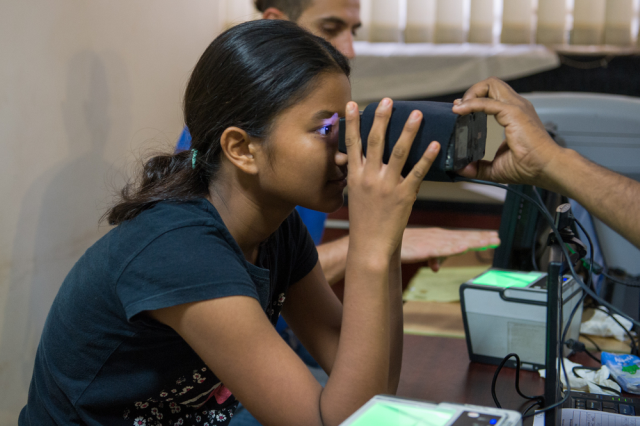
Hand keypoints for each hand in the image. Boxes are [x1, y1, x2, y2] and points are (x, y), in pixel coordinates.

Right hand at [345, 99, 440, 259]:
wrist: (369, 244)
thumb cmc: (363, 219)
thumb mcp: (354, 193)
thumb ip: (358, 174)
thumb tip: (359, 157)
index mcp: (355, 175)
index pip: (352, 143)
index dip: (352, 122)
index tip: (352, 103)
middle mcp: (369, 177)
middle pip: (375, 141)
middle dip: (381, 119)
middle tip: (388, 100)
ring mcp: (387, 186)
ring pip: (398, 152)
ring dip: (407, 131)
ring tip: (416, 114)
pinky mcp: (404, 196)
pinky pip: (417, 173)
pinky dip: (426, 158)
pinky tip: (434, 144)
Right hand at [401, 227, 499, 271]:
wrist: (381, 240)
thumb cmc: (399, 244)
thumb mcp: (418, 252)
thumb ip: (430, 258)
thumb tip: (437, 267)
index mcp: (437, 237)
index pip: (461, 238)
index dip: (478, 238)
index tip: (493, 237)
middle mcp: (437, 237)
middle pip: (463, 238)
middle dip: (481, 238)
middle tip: (498, 238)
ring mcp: (431, 242)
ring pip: (456, 242)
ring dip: (473, 242)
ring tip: (489, 241)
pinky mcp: (423, 248)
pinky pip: (440, 249)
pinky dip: (452, 248)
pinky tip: (464, 248)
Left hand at [452, 78, 563, 188]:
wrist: (548, 168)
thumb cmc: (529, 166)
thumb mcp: (496, 167)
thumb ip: (478, 167)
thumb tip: (461, 169)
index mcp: (514, 114)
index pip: (493, 94)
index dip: (474, 98)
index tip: (460, 109)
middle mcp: (516, 105)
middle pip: (491, 83)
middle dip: (472, 91)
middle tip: (460, 108)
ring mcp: (516, 107)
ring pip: (491, 84)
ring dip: (471, 93)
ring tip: (459, 108)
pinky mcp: (514, 113)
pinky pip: (488, 102)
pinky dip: (471, 104)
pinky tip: (459, 111)